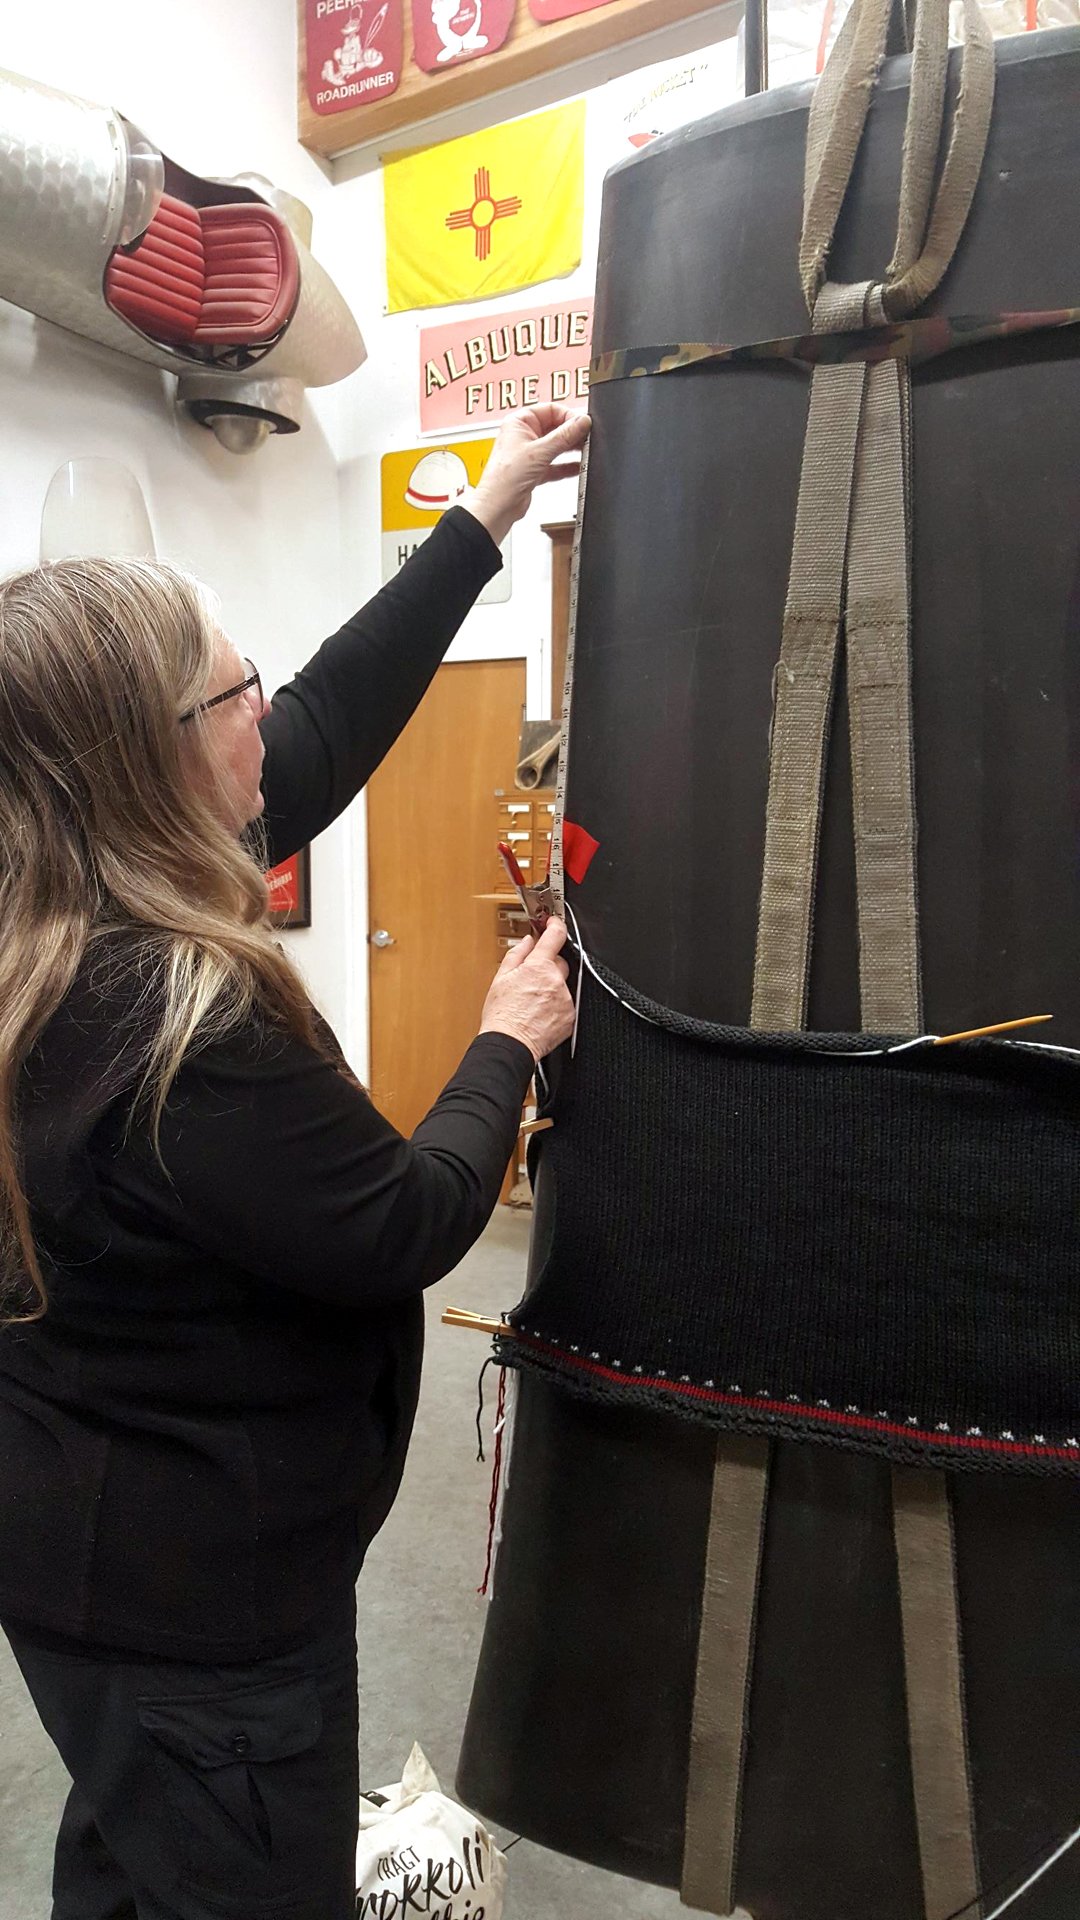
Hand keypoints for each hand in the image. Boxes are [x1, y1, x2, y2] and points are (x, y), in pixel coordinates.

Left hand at [463, 406, 590, 547]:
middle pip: (555, 427)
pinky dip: (566, 466)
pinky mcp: (535, 471)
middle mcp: (523, 435)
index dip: (568, 416)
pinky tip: (577, 467)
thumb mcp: (540, 452)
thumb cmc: (504, 478)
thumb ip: (564, 436)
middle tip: (586, 438)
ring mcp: (529, 454)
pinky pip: (555, 464)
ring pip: (556, 446)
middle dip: (571, 433)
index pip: (550, 410)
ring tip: (585, 451)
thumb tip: (582, 422)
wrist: (497, 507)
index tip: (582, 424)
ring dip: (570, 449)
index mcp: (519, 422)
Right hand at [479, 915, 574, 1062]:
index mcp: (538, 967)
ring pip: (563, 984)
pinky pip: (566, 1002)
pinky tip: (540, 1012)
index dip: (555, 925)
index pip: (555, 936)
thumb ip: (517, 954)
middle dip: (548, 965)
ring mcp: (565, 999)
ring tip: (532, 1001)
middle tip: (531, 978)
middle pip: (560, 962)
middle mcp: (555, 981)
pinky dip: (556, 1004)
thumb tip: (528, 941)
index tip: (553, 923)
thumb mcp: (501, 978)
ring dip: (551, 987)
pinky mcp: (570, 1016)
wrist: (510, 1044)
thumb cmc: (502, 1016)